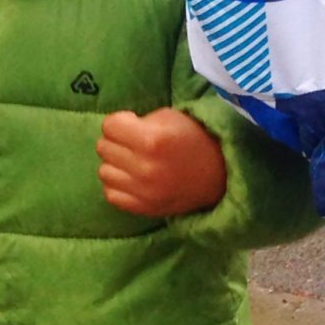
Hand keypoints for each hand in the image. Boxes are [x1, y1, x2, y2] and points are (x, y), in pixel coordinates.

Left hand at [97, 108, 227, 218]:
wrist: (220, 173)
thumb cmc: (195, 138)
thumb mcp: (170, 117)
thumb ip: (140, 121)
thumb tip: (118, 130)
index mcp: (151, 140)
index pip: (109, 126)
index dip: (120, 121)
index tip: (132, 123)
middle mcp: (143, 167)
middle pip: (103, 147)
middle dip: (116, 141)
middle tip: (133, 142)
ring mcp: (142, 191)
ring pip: (104, 172)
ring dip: (115, 163)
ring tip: (132, 161)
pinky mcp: (143, 208)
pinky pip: (111, 194)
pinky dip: (118, 185)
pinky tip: (132, 179)